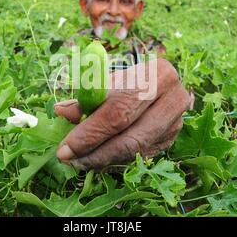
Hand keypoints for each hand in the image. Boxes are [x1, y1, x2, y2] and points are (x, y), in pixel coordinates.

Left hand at [54, 58, 193, 169]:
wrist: (158, 83)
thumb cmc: (127, 80)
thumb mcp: (106, 82)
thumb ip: (85, 98)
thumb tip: (61, 112)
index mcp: (156, 75)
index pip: (119, 111)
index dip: (90, 133)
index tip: (65, 148)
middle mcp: (173, 99)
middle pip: (130, 138)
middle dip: (95, 153)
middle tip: (69, 160)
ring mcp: (176, 122)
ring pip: (136, 152)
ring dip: (104, 161)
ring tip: (79, 161)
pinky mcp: (172, 139)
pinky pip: (140, 157)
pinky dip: (116, 161)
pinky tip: (98, 160)